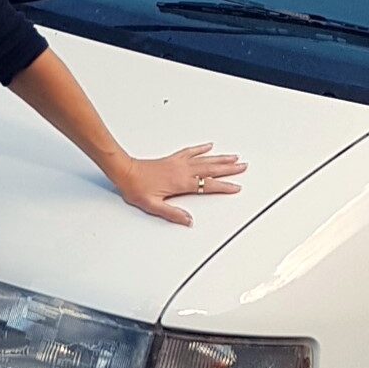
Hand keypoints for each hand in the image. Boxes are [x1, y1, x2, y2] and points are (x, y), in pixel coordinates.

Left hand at [110, 142, 245, 226]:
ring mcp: (178, 162)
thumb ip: (172, 213)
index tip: (236, 187)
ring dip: (220, 158)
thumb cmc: (136, 188)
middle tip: (243, 166)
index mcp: (180, 183)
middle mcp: (182, 170)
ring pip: (205, 159)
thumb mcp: (153, 206)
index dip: (223, 186)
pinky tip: (209, 146)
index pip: (208, 185)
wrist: (125, 172)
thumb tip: (188, 221)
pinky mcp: (173, 158)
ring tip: (234, 157)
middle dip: (229, 168)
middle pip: (211, 169)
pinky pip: (191, 151)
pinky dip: (201, 148)